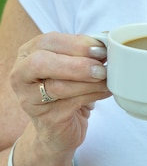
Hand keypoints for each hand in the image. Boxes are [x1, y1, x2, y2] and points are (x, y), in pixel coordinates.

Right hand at [10, 32, 110, 155]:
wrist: (57, 127)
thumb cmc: (66, 87)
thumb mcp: (71, 62)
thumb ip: (83, 50)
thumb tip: (105, 39)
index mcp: (28, 53)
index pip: (48, 41)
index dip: (76, 43)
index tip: (100, 48)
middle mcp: (21, 75)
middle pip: (42, 63)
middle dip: (76, 64)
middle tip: (101, 67)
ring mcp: (29, 99)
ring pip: (58, 86)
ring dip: (88, 82)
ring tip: (106, 79)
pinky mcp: (45, 119)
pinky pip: (70, 104)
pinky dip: (93, 95)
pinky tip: (105, 90)